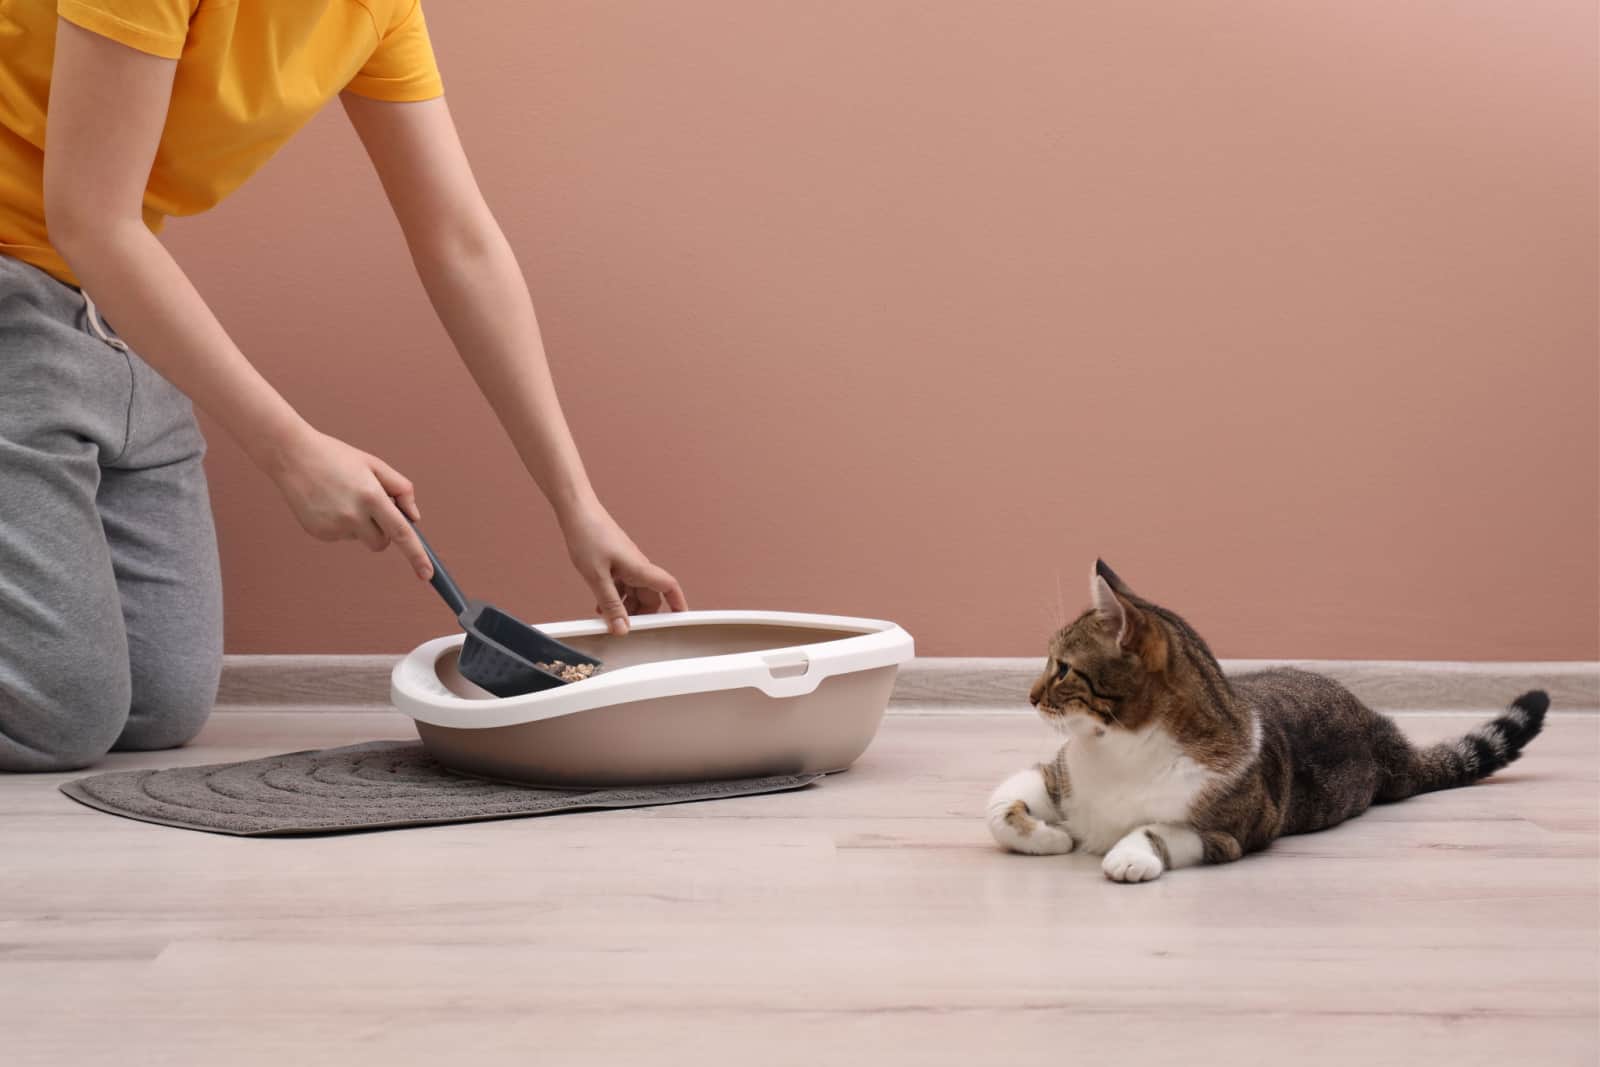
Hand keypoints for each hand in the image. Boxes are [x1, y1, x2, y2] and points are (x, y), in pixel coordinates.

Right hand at [264, 424, 432, 579]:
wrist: (292, 456)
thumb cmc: (337, 458)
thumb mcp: (375, 464)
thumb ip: (401, 489)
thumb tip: (414, 518)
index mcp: (371, 497)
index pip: (402, 533)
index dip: (417, 556)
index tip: (427, 575)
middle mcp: (353, 516)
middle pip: (382, 543)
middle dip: (383, 531)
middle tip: (370, 506)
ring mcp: (333, 527)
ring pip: (361, 539)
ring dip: (360, 525)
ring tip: (342, 497)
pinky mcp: (318, 533)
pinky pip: (341, 536)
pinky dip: (341, 524)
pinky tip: (328, 503)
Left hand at [559, 502, 686, 634]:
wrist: (576, 510)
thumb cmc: (588, 535)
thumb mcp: (596, 577)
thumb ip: (610, 604)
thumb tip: (622, 628)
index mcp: (639, 568)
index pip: (669, 587)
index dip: (678, 604)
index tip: (681, 619)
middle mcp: (637, 566)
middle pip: (650, 596)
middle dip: (642, 614)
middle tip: (627, 629)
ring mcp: (627, 563)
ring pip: (635, 591)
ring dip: (626, 606)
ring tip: (608, 618)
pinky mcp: (615, 561)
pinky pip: (622, 584)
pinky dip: (615, 596)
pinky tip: (600, 604)